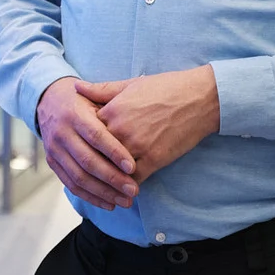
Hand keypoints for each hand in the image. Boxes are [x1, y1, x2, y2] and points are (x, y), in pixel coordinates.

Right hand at [36, 78, 139, 211]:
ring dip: (104, 193)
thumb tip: (135, 123)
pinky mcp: (52, 162)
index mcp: (74, 114)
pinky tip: (109, 204)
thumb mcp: (95, 96)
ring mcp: (54, 150)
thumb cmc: (82, 100)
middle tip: (133, 190)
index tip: (132, 167)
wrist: (49, 101)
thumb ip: (112, 108)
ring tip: (125, 201)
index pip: (96, 136)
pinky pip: (71, 185)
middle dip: (112, 178)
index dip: (114, 153)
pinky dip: (91, 197)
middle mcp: (61, 133)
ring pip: (79, 177)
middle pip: (87, 161)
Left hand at [76, 68, 218, 182]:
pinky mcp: (153, 161)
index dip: (82, 140)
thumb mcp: (130, 84)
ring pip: (111, 171)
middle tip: (85, 171)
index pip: (86, 132)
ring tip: (101, 186)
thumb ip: (101, 90)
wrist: (198, 98)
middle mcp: (120, 130)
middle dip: (90, 162)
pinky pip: (132, 180)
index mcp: (112, 111)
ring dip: (106, 179)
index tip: (81, 146)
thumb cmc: (165, 87)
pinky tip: (123, 190)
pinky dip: (126, 186)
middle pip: (95, 154)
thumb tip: (76, 86)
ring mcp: (136, 147)